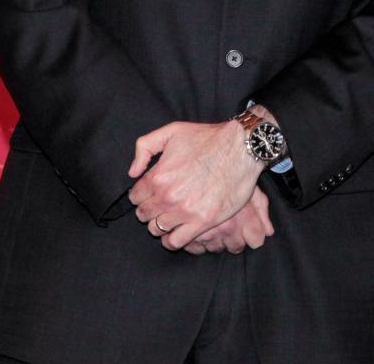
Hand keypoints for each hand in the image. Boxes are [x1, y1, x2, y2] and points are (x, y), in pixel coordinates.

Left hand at [127, 120, 263, 249]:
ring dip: (159, 224)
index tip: (149, 194)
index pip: (135, 196)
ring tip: (169, 217)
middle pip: (144, 214)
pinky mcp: (202, 222)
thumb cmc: (208, 138)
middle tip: (160, 205)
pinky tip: (177, 231)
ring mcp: (185, 211)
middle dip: (149, 209)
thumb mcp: (172, 131)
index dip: (140, 195)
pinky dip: (172, 240)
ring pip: (157, 229)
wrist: (240, 149)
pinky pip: (176, 242)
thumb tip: (133, 172)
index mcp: (158, 176)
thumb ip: (145, 147)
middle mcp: (168, 196)